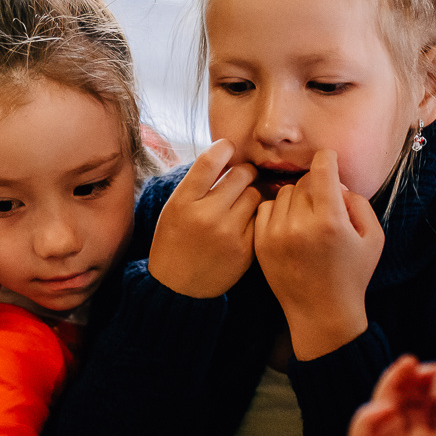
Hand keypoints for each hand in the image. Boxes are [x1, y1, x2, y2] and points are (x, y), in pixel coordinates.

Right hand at [147, 139, 260, 298]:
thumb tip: (227, 154)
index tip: (228, 148)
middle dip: (243, 173)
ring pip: (255, 194)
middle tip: (239, 180)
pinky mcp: (246, 248)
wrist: (179, 288)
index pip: (210, 159)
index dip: (224, 147)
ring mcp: (228, 232)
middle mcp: (206, 214)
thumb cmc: (175, 241)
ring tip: (240, 204)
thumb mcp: (174, 208)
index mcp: (183, 201)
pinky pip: (261, 218)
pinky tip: (244, 223)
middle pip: (241, 173)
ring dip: (251, 194)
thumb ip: (197, 183)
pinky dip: (255, 217)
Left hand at [253, 150, 381, 358]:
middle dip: (316, 187)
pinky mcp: (261, 244)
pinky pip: (266, 208)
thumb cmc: (353, 274)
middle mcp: (300, 225)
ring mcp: (276, 235)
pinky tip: (290, 226)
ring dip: (297, 199)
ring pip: (284, 193)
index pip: (322, 169)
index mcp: (330, 221)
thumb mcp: (373, 237)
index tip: (329, 161)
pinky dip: (278, 212)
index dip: (328, 159)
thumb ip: (358, 201)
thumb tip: (336, 182)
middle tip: (324, 205)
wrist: (322, 313)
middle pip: (303, 181)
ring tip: (308, 219)